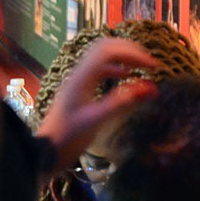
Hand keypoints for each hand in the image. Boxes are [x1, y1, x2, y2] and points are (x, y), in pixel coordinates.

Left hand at [36, 38, 156, 169]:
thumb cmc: (69, 138)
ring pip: (102, 57)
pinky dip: (116, 68)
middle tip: (150, 63)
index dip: (133, 53)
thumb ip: (123, 102)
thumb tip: (152, 88)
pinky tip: (126, 76)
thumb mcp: (98, 120)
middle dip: (129, 51)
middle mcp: (79, 73)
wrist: (45, 152)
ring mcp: (78, 79)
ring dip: (123, 57)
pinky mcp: (80, 88)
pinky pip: (99, 69)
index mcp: (82, 77)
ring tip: (143, 67)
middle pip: (105, 47)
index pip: (109, 51)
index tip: (154, 66)